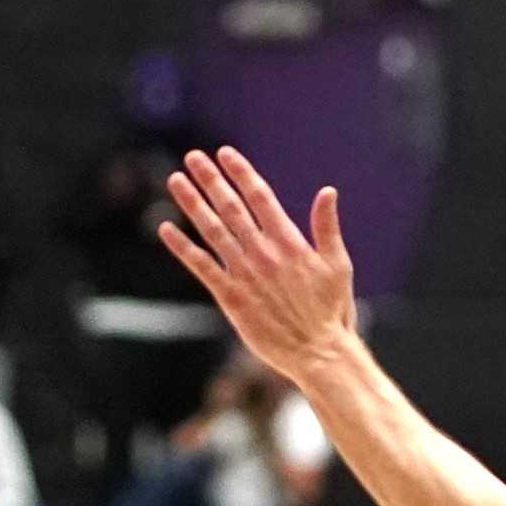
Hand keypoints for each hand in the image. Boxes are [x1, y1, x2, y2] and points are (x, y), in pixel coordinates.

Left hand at [160, 147, 358, 383]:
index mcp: (290, 242)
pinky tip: (166, 229)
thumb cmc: (332, 309)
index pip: (260, 197)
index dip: (241, 173)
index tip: (226, 153)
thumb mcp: (338, 264)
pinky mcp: (230, 298)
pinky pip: (200, 267)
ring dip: (192, 204)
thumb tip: (327, 191)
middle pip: (231, 207)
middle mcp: (262, 253)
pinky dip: (182, 247)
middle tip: (194, 157)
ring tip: (176, 180)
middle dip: (211, 180)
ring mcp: (244, 274)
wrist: (316, 352)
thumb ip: (326, 227)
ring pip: (212, 231)